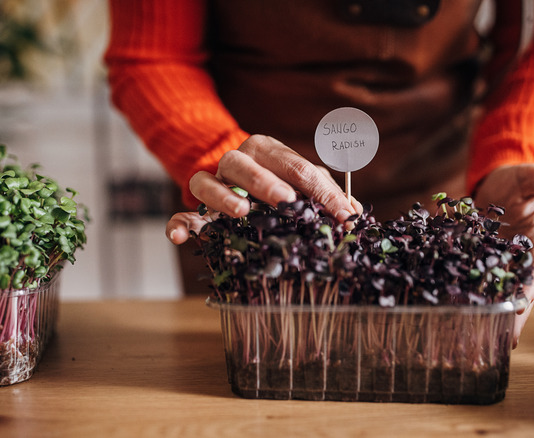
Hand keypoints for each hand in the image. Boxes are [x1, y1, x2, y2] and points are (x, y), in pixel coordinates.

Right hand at [167, 134, 361, 243]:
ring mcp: (213, 181)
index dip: (321, 191)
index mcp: (268, 150)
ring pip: (207, 181)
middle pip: (246, 164)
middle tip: (286, 201)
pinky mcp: (196, 206)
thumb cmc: (277, 180)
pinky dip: (179, 223)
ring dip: (224, 196)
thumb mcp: (302, 182)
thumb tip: (354, 213)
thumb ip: (324, 194)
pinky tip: (180, 236)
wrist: (235, 176)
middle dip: (267, 182)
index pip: (296, 166)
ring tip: (242, 211)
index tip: (342, 214)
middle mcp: (237, 161)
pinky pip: (182, 212)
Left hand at [472, 163, 533, 347]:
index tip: (522, 306)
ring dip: (491, 312)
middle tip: (504, 340)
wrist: (495, 179)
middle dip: (513, 315)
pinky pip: (474, 280)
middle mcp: (522, 259)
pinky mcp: (479, 262)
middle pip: (520, 291)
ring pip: (497, 292)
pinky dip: (467, 295)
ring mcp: (499, 263)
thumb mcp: (532, 177)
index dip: (532, 288)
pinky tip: (456, 311)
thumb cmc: (519, 179)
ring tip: (481, 337)